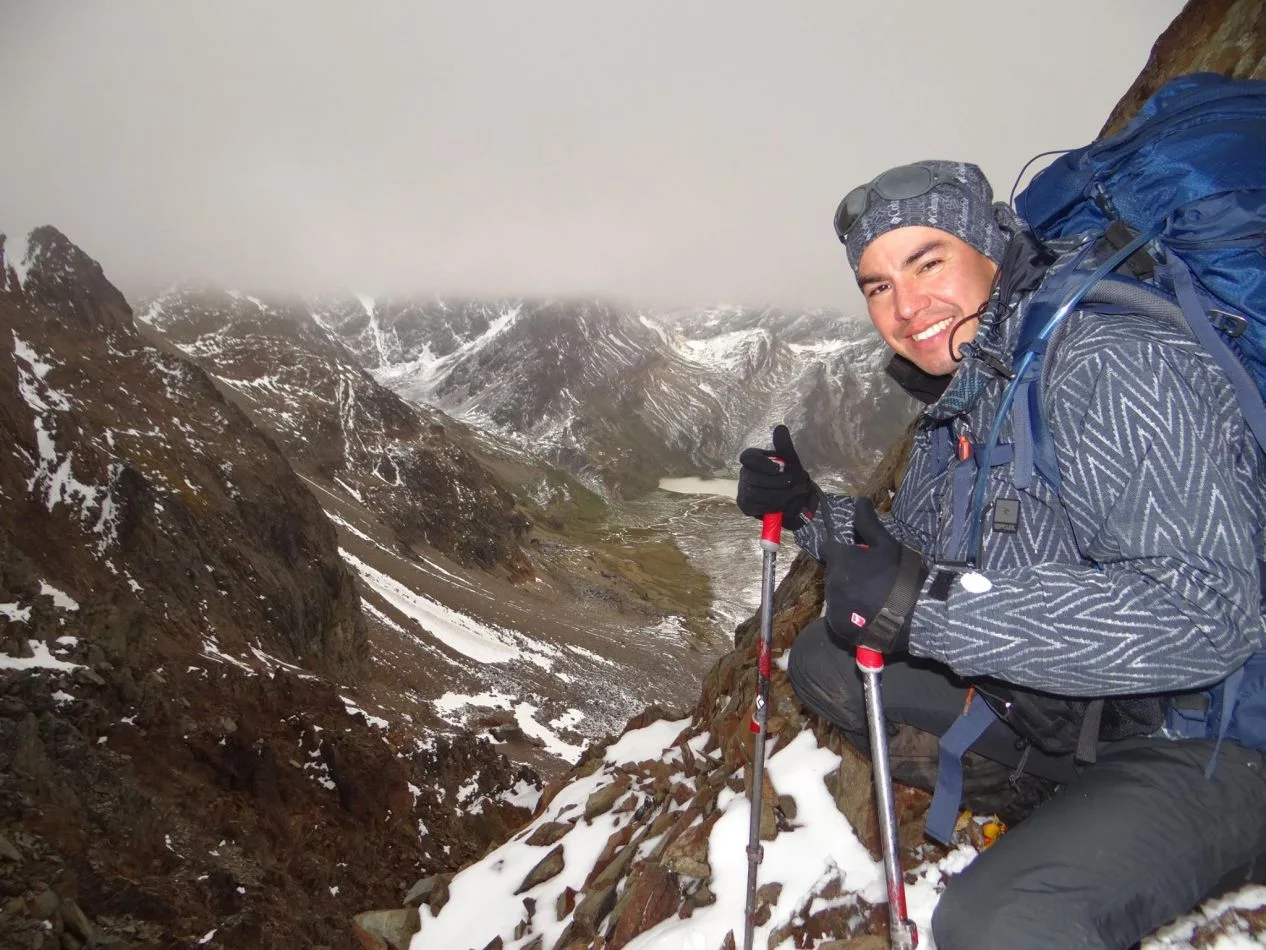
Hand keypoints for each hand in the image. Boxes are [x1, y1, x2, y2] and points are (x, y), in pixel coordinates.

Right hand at [736, 425, 818, 530]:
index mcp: (752, 458)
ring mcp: (743, 491)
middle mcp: (744, 473)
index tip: (779, 468)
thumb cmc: (789, 475)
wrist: (793, 496)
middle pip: (752, 478)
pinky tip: (786, 503)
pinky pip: (758, 507)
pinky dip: (775, 506)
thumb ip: (785, 445)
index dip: (762, 463)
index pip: (748, 458)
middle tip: (796, 482)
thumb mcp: (790, 460)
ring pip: (757, 494)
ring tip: (796, 492)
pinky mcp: (746, 506)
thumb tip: (780, 428)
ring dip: (780, 495)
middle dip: (777, 482)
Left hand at [822, 499, 927, 653]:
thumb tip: (859, 501)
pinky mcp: (839, 626)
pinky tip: (869, 611)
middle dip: (847, 570)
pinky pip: (839, 614)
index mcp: (840, 559)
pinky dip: (849, 612)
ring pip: (836, 593)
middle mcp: (831, 582)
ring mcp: (834, 606)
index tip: (856, 553)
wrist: (917, 615)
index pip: (829, 548)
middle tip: (871, 576)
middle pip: (833, 572)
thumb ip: (868, 524)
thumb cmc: (902, 575)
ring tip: (872, 596)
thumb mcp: (887, 545)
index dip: (841, 549)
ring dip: (848, 592)